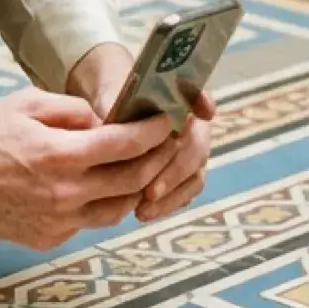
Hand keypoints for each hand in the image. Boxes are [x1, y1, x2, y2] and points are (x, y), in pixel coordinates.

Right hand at [0, 91, 178, 253]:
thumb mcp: (29, 103)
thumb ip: (74, 111)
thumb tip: (107, 122)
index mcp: (61, 156)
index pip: (126, 146)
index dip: (153, 133)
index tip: (166, 122)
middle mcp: (64, 196)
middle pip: (132, 183)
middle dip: (155, 161)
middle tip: (165, 145)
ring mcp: (56, 223)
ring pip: (116, 211)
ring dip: (133, 189)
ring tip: (137, 167)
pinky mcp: (46, 239)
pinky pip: (86, 222)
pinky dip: (97, 203)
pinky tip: (94, 185)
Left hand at [69, 39, 214, 222]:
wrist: (108, 110)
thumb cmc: (111, 97)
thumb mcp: (108, 94)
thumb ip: (112, 104)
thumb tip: (106, 124)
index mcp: (179, 95)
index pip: (199, 97)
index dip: (203, 104)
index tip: (202, 112)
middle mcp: (193, 122)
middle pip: (197, 146)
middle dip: (174, 171)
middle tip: (150, 191)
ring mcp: (192, 149)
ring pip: (194, 174)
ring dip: (172, 194)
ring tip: (143, 210)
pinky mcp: (184, 173)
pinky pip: (186, 191)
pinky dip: (168, 204)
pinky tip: (144, 213)